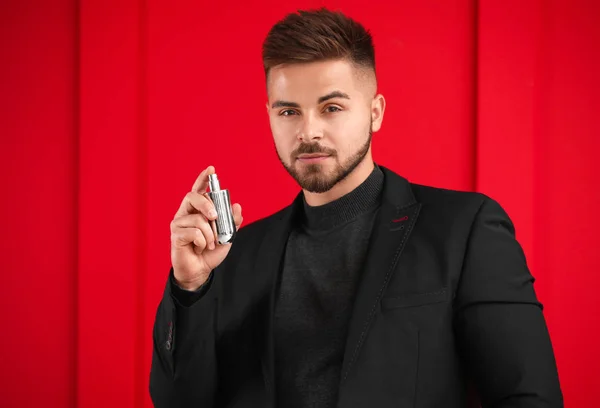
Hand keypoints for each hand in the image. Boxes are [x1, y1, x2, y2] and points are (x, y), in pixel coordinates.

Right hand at [170, 166, 242, 290]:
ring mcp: (179, 223)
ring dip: (210, 234)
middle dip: (207, 204)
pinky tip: (200, 248)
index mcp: (197, 210)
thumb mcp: (227, 235)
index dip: (203, 179)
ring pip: (198, 219)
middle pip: (193, 197)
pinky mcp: (176, 235)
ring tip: (210, 244)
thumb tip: (237, 206)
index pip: (199, 190)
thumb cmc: (211, 251)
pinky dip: (203, 242)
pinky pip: (194, 232)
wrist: (201, 271)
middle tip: (215, 217)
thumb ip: (232, 221)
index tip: (211, 169)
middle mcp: (186, 213)